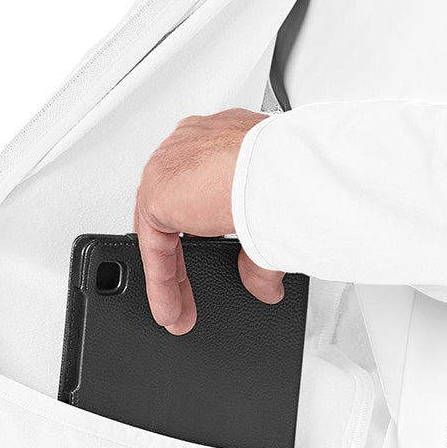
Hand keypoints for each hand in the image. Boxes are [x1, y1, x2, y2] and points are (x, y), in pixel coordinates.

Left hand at [134, 110, 285, 332]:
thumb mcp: (275, 220)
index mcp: (227, 138)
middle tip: (187, 294)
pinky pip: (154, 246)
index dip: (207, 226)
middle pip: (175, 210)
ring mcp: (172, 163)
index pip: (205, 185)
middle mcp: (195, 146)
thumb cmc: (292, 173)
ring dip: (169, 273)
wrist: (283, 170)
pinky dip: (162, 281)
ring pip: (162, 229)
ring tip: (178, 309)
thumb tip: (268, 286)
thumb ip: (259, 253)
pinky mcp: (157, 189)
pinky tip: (172, 308)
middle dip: (180, 257)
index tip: (218, 253)